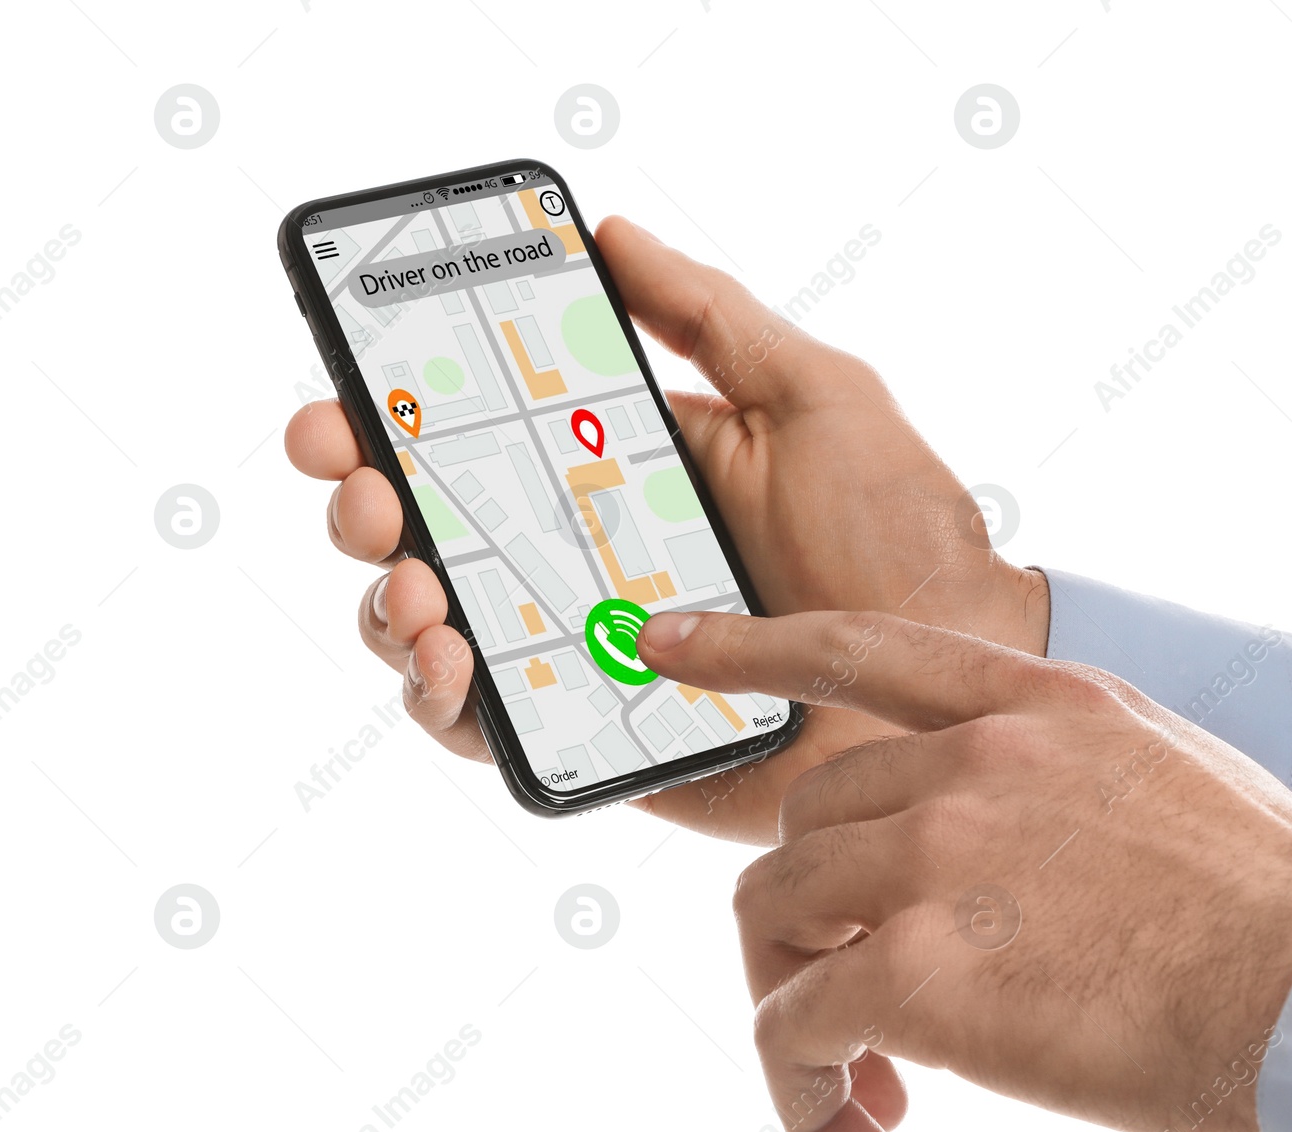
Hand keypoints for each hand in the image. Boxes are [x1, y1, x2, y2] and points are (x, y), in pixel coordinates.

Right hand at [283, 217, 1047, 843]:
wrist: (946, 678)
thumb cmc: (897, 535)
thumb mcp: (810, 396)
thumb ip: (708, 317)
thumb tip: (609, 233)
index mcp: (619, 473)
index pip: (474, 438)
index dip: (391, 416)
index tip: (345, 397)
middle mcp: (583, 559)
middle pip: (428, 531)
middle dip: (364, 503)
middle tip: (362, 491)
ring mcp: (580, 652)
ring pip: (432, 628)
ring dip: (388, 603)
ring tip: (415, 584)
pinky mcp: (593, 739)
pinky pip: (486, 729)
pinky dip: (441, 701)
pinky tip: (452, 662)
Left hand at [634, 606, 1291, 1131]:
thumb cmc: (1277, 910)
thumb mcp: (1166, 779)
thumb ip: (1060, 783)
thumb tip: (994, 848)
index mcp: (1034, 706)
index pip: (855, 648)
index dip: (746, 644)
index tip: (660, 642)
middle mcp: (969, 762)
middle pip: (801, 835)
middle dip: (808, 933)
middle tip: (859, 1030)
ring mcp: (934, 855)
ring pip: (775, 927)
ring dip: (796, 1018)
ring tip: (871, 1105)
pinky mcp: (915, 969)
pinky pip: (795, 1030)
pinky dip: (806, 1101)